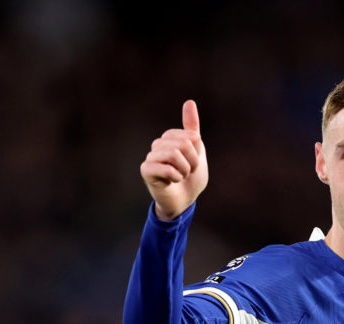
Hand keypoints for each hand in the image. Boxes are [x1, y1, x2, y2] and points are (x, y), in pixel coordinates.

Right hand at [140, 100, 208, 220]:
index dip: (197, 153)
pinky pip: (166, 168)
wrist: (185, 201)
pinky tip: (172, 182)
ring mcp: (150, 157)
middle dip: (192, 162)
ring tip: (180, 176)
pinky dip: (175, 177)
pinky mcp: (146, 170)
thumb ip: (192, 128)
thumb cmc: (191, 178)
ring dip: (184, 170)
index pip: (191, 137)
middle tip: (187, 172)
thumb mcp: (197, 151)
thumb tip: (189, 102)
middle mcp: (158, 144)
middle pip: (183, 144)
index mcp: (170, 138)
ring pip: (174, 154)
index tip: (193, 163)